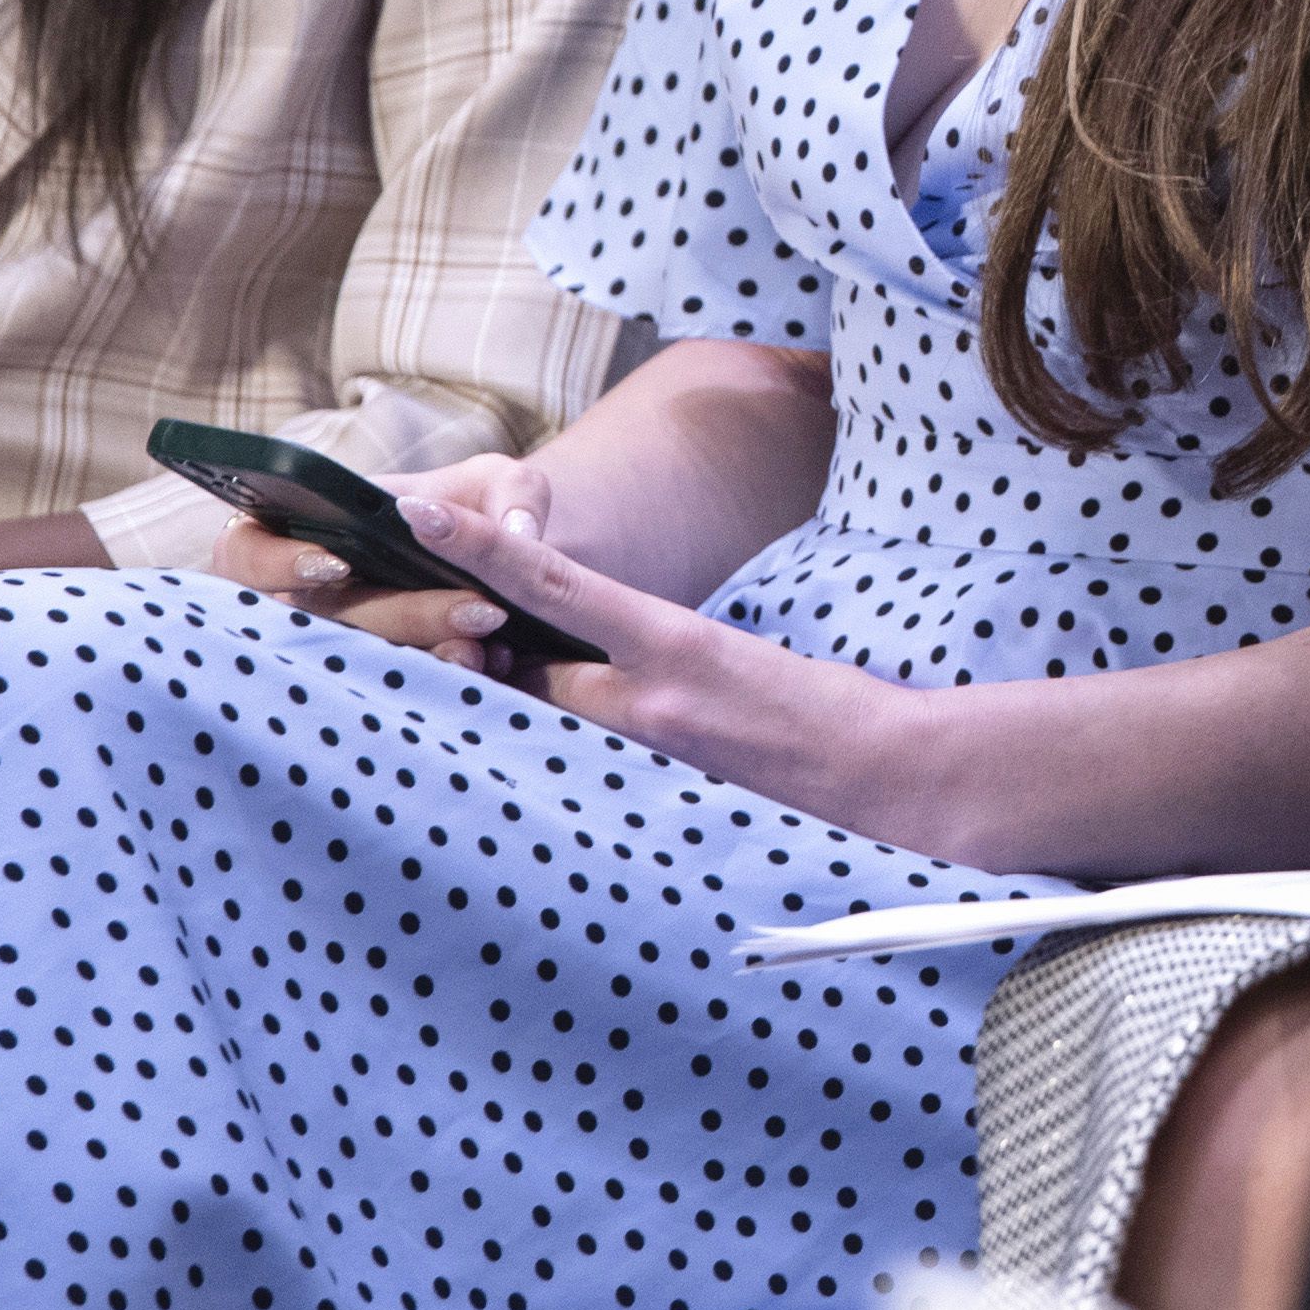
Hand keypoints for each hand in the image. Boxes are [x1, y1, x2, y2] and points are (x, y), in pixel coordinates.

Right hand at [213, 447, 562, 655]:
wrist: (520, 569)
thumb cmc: (486, 513)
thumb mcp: (504, 488)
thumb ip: (514, 494)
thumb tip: (517, 531)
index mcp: (312, 534)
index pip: (247, 551)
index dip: (275, 561)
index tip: (337, 564)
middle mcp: (314, 597)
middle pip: (320, 620)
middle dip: (404, 616)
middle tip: (479, 610)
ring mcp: (342, 648)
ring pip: (354, 668)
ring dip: (423, 661)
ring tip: (487, 650)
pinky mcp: (382, 689)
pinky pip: (392, 700)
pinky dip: (440, 689)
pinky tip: (491, 673)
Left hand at [387, 498, 933, 846]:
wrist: (890, 776)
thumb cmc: (830, 706)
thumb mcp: (743, 653)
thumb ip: (667, 650)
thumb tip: (616, 654)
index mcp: (678, 642)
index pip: (555, 586)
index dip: (481, 549)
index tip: (419, 514)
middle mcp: (654, 700)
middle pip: (530, 669)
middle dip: (495, 651)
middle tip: (456, 631)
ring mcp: (657, 754)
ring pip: (556, 718)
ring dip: (534, 699)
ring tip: (509, 681)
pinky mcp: (665, 794)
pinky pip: (592, 763)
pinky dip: (576, 745)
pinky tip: (565, 755)